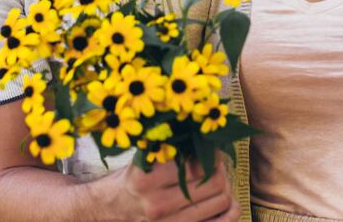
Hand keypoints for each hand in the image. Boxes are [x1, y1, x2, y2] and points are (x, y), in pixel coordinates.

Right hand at [108, 152, 237, 221]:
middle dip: (220, 168)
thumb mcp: (143, 159)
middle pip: (214, 182)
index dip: (210, 152)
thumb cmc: (132, 180)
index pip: (196, 163)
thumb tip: (205, 133)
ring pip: (221, 201)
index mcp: (148, 179)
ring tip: (216, 180)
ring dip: (225, 187)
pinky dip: (230, 211)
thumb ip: (170, 148)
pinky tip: (226, 201)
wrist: (112, 210)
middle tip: (215, 163)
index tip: (210, 146)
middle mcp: (159, 204)